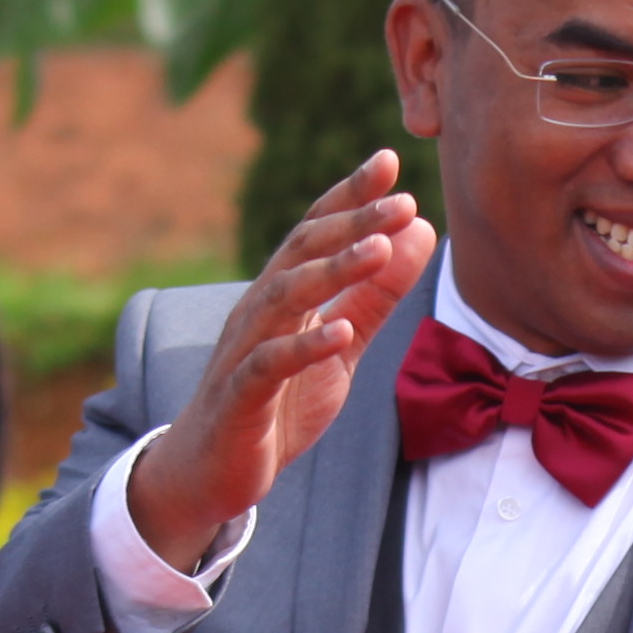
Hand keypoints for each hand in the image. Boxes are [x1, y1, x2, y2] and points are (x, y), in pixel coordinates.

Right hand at [119, 153, 432, 569]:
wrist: (213, 473)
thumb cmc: (277, 406)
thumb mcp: (340, 348)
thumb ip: (376, 297)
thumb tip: (419, 233)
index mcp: (284, 294)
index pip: (316, 230)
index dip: (350, 195)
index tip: (390, 160)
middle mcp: (259, 310)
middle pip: (303, 251)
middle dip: (352, 223)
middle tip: (403, 199)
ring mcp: (245, 351)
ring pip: (285, 297)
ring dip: (333, 271)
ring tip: (379, 250)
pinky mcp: (239, 398)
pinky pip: (268, 364)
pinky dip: (304, 347)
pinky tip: (339, 333)